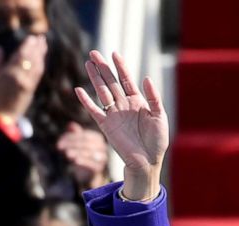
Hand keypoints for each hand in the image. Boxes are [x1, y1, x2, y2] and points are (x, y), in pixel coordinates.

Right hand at [0, 34, 46, 118]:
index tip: (32, 37)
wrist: (2, 118)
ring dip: (41, 54)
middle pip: (31, 59)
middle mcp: (20, 77)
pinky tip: (42, 59)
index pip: (21, 55)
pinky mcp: (31, 90)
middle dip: (37, 48)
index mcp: (9, 73)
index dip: (28, 46)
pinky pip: (37, 75)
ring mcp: (27, 84)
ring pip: (37, 66)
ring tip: (43, 45)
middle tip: (41, 38)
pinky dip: (40, 65)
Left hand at [57, 121, 108, 188]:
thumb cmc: (82, 155)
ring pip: (88, 153)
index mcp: (97, 138)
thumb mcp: (77, 144)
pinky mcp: (99, 168)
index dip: (71, 137)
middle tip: (59, 146)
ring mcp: (102, 158)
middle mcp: (102, 147)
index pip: (84, 135)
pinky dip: (83, 161)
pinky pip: (92, 164)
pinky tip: (75, 161)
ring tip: (66, 153)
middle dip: (71, 144)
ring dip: (76, 152)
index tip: (59, 142)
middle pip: (86, 143)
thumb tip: (71, 125)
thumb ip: (75, 134)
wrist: (88, 174)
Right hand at [75, 50, 168, 200]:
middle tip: (93, 53)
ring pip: (102, 92)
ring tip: (87, 63)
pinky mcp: (106, 125)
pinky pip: (94, 110)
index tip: (114, 54)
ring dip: (94, 78)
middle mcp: (124, 105)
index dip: (120, 67)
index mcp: (137, 101)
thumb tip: (146, 78)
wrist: (148, 160)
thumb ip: (154, 97)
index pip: (126, 80)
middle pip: (111, 82)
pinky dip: (86, 101)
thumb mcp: (160, 116)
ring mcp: (114, 114)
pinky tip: (79, 90)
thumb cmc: (157, 140)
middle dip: (103, 68)